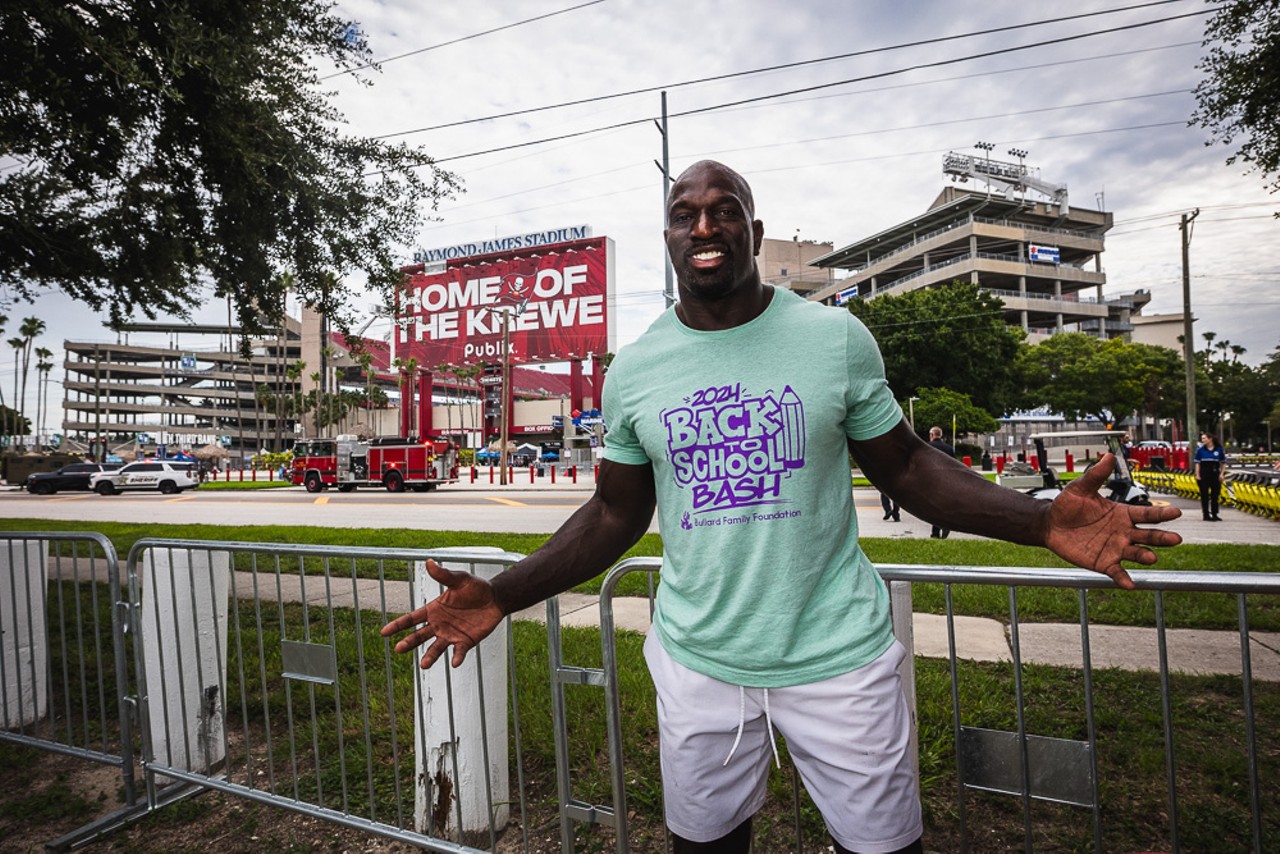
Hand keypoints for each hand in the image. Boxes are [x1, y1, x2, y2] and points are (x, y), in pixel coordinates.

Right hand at [380, 559, 504, 668]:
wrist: (495, 598)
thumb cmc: (475, 587)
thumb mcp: (459, 579)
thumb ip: (444, 575)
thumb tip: (429, 562)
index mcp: (434, 609)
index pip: (412, 618)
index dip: (398, 625)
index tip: (383, 632)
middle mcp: (439, 624)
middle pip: (419, 636)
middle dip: (409, 642)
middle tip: (398, 649)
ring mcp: (451, 635)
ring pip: (436, 648)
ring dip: (430, 656)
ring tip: (424, 665)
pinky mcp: (465, 642)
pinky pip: (459, 652)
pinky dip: (456, 657)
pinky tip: (454, 663)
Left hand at [1043, 454, 1181, 589]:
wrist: (1050, 524)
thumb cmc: (1068, 505)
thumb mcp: (1081, 489)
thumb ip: (1096, 476)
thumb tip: (1107, 456)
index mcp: (1122, 514)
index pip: (1146, 514)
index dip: (1161, 514)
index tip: (1177, 512)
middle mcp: (1124, 532)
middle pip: (1148, 536)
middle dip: (1162, 538)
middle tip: (1176, 539)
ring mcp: (1115, 548)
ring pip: (1136, 553)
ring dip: (1145, 556)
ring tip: (1152, 558)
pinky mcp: (1104, 562)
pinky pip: (1117, 571)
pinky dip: (1123, 578)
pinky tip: (1130, 584)